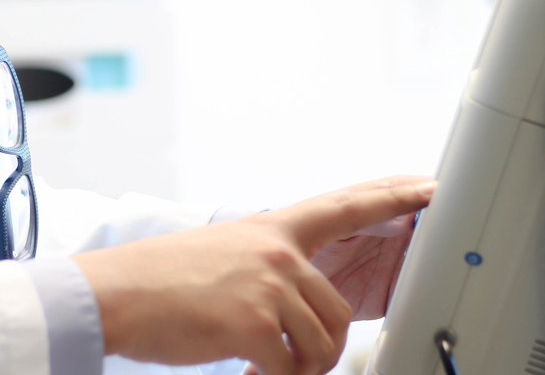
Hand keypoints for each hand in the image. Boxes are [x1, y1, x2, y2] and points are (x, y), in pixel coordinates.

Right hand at [72, 177, 434, 374]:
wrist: (117, 293)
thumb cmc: (162, 278)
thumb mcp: (223, 252)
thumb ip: (267, 267)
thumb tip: (294, 304)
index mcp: (272, 229)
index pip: (345, 207)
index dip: (392, 197)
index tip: (427, 187)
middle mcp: (278, 252)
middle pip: (337, 310)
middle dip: (321, 346)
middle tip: (289, 360)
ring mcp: (269, 285)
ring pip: (322, 342)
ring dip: (299, 367)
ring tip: (264, 366)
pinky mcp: (256, 322)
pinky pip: (292, 367)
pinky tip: (249, 371)